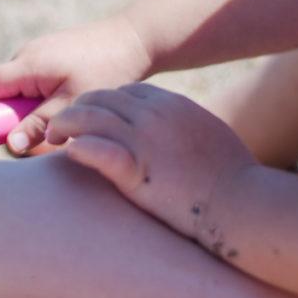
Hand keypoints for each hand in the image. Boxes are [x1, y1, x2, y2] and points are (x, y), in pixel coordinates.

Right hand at [0, 15, 152, 153]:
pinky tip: (67, 102)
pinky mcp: (51, 51)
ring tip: (57, 118)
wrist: (135, 38)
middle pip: (1, 88)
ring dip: (28, 105)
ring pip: (18, 84)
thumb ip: (40, 124)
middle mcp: (27, 52)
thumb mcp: (74, 104)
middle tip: (34, 134)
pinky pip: (33, 77)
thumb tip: (11, 145)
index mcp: (28, 64)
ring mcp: (38, 49)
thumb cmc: (108, 70)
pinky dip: (41, 94)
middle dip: (10, 113)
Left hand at [46, 82, 255, 239]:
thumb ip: (186, 127)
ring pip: (88, 118)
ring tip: (51, 136)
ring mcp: (144, 141)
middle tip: (59, 124)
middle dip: (77, 108)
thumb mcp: (211, 137)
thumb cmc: (234, 179)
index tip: (91, 115)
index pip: (126, 91)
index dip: (104, 101)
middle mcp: (155, 116)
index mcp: (173, 105)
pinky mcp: (135, 170)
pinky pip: (94, 150)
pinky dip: (77, 149)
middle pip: (101, 99)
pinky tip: (69, 154)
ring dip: (64, 124)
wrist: (246, 206)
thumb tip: (175, 132)